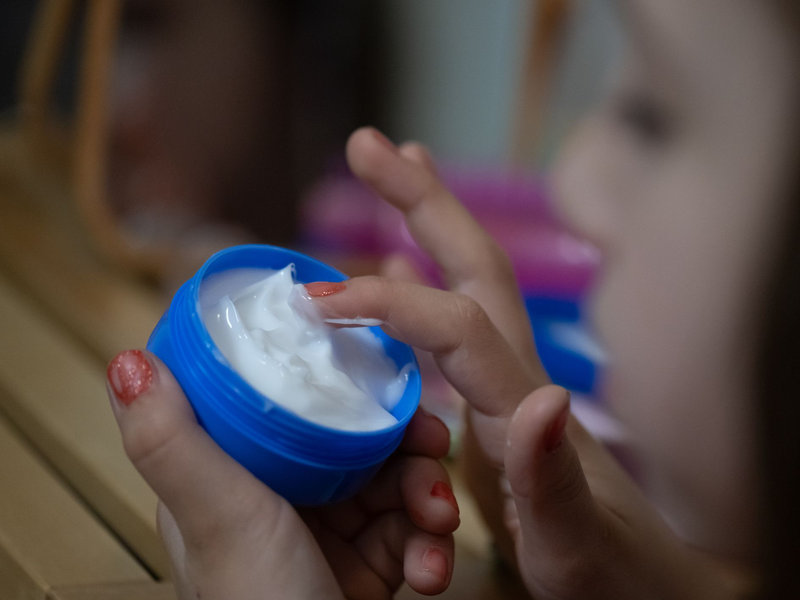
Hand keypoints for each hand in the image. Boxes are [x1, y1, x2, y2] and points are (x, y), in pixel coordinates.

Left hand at [106, 350, 458, 599]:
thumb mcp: (216, 517)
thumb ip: (173, 442)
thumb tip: (127, 361)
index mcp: (234, 476)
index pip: (284, 404)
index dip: (334, 382)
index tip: (378, 374)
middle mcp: (280, 499)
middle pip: (353, 437)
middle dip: (403, 442)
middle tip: (431, 444)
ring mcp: (328, 532)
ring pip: (394, 480)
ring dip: (428, 495)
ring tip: (438, 519)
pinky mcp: (368, 564)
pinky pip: (412, 531)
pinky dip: (431, 546)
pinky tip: (431, 569)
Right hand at [306, 127, 741, 598]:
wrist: (643, 586)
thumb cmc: (606, 572)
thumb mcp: (574, 544)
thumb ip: (551, 481)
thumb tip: (543, 400)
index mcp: (521, 405)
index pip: (452, 324)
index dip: (385, 300)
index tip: (316, 297)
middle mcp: (514, 377)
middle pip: (471, 265)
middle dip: (420, 199)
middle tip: (370, 144)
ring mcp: (504, 384)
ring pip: (463, 283)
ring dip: (426, 222)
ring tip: (393, 171)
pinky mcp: (492, 404)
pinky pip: (452, 327)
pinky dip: (421, 284)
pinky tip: (396, 269)